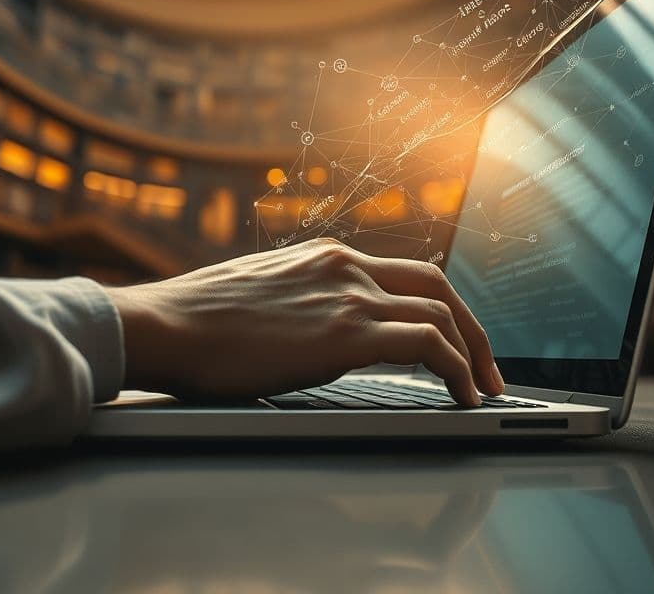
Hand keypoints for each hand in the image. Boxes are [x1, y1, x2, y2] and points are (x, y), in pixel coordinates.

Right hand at [108, 239, 503, 405]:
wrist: (168, 324)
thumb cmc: (198, 320)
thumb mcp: (259, 295)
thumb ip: (298, 302)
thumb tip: (308, 329)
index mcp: (325, 257)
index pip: (402, 272)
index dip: (438, 306)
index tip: (453, 339)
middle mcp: (344, 265)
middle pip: (435, 284)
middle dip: (471, 326)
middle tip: (485, 365)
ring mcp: (347, 294)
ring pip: (439, 313)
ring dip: (472, 354)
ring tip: (481, 390)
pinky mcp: (346, 331)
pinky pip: (427, 343)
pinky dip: (457, 368)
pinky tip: (462, 396)